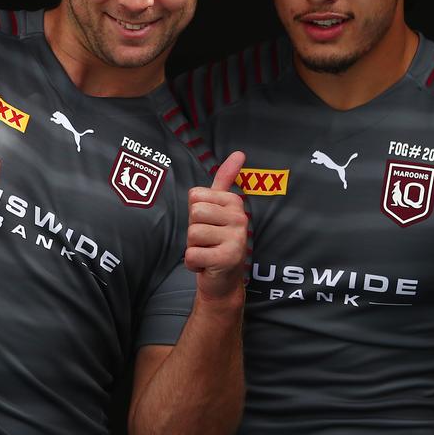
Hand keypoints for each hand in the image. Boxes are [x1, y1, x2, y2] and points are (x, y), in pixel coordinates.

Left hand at [184, 151, 247, 302]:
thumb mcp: (219, 208)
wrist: (224, 281)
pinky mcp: (228, 260)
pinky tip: (206, 266)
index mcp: (235, 203)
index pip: (196, 196)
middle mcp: (240, 219)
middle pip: (194, 214)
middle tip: (207, 241)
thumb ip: (225, 179)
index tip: (209, 224)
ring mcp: (236, 240)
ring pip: (192, 234)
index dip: (195, 214)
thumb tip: (239, 153)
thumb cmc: (217, 241)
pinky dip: (193, 264)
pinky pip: (192, 254)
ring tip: (208, 252)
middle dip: (192, 231)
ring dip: (193, 248)